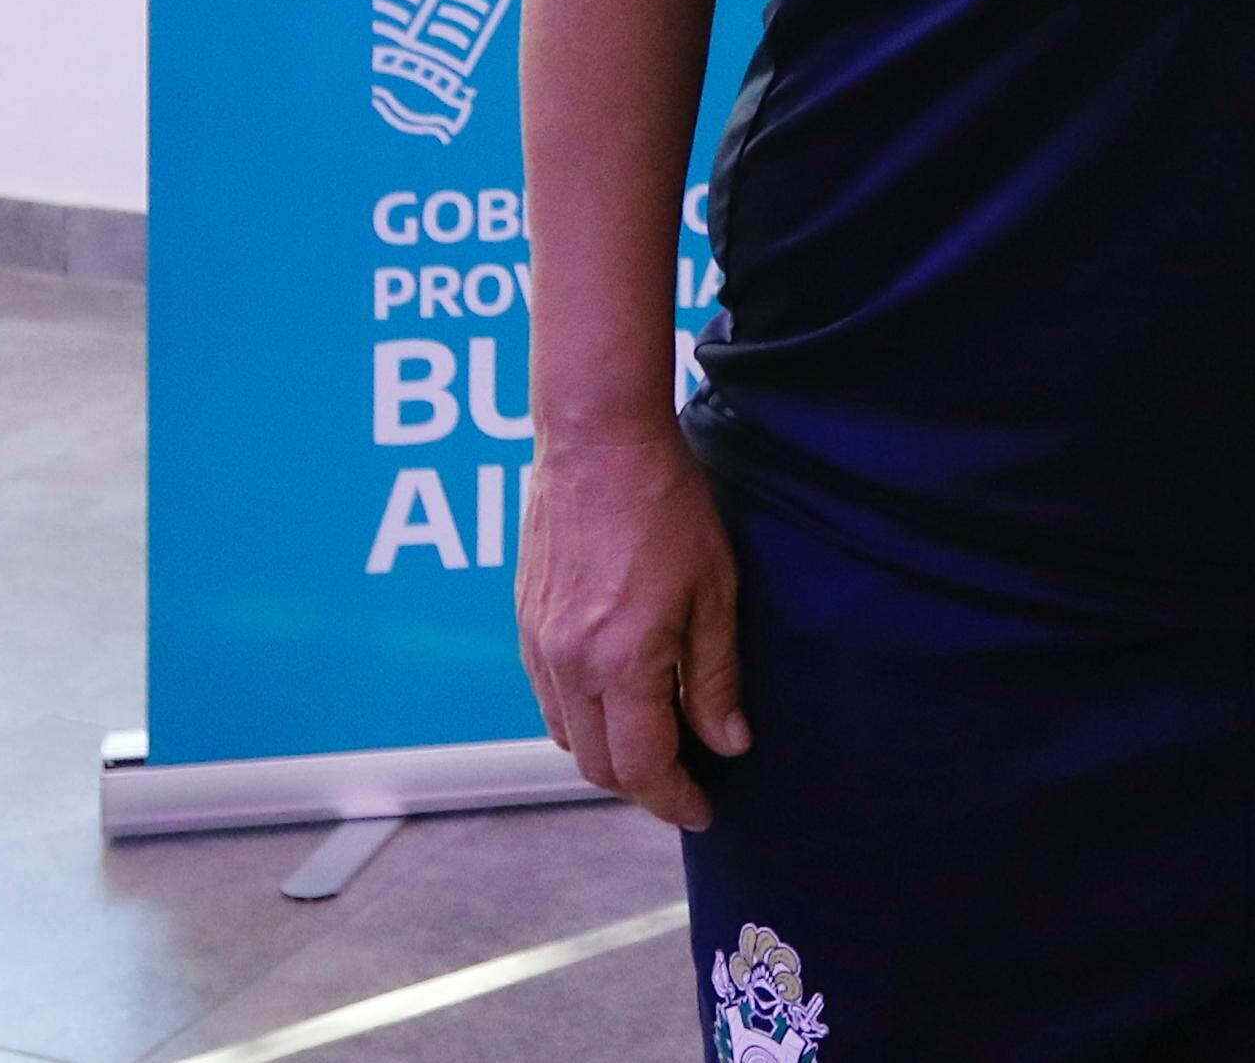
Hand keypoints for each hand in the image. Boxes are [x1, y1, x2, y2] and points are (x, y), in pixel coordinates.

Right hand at [516, 420, 748, 831]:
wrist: (597, 443)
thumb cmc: (666, 509)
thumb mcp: (715, 592)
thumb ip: (715, 677)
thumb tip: (727, 744)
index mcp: (620, 663)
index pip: (642, 767)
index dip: (675, 799)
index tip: (704, 811)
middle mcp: (569, 667)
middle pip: (599, 765)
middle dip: (644, 786)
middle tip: (688, 782)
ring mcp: (539, 647)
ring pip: (568, 737)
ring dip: (610, 755)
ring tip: (659, 742)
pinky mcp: (526, 624)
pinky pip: (549, 699)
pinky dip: (583, 719)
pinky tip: (619, 698)